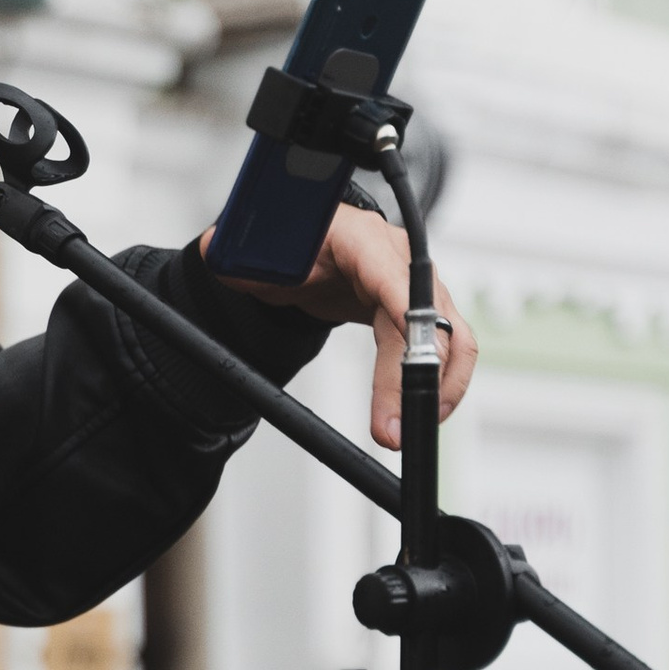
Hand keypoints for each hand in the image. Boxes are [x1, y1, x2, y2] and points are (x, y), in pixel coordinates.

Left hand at [201, 200, 474, 451]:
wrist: (304, 250)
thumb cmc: (288, 246)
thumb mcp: (257, 251)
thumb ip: (238, 254)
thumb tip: (217, 248)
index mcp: (363, 238)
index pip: (400, 280)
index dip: (413, 325)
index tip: (412, 369)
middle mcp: (399, 259)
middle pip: (430, 319)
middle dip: (418, 378)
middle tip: (392, 428)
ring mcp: (415, 287)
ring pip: (451, 338)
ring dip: (439, 388)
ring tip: (407, 430)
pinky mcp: (420, 314)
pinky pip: (445, 350)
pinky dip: (439, 386)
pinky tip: (417, 416)